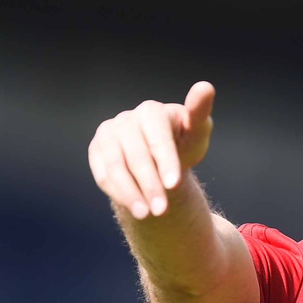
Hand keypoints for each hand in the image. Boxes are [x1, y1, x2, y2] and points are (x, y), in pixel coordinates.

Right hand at [88, 81, 214, 218]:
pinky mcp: (97, 151)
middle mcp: (126, 119)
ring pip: (115, 167)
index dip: (165, 161)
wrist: (159, 157)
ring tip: (147, 215)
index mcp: (152, 111)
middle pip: (137, 156)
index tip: (175, 185)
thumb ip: (200, 113)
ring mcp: (108, 134)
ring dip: (131, 193)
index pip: (157, 137)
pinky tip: (134, 208)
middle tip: (163, 211)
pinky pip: (102, 175)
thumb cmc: (183, 141)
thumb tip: (205, 87)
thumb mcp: (197, 132)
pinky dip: (118, 193)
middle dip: (151, 185)